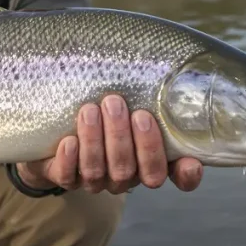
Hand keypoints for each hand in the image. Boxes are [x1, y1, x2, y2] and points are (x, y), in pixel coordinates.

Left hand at [16, 95, 203, 193]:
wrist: (56, 127)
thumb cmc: (103, 108)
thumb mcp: (129, 100)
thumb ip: (148, 94)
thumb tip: (166, 65)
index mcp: (147, 160)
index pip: (174, 175)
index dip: (184, 175)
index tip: (189, 163)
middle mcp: (124, 175)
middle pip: (133, 171)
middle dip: (125, 138)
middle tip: (117, 104)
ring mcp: (95, 179)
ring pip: (99, 172)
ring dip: (96, 140)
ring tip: (91, 109)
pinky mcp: (64, 178)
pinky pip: (68, 178)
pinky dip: (70, 160)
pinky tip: (69, 141)